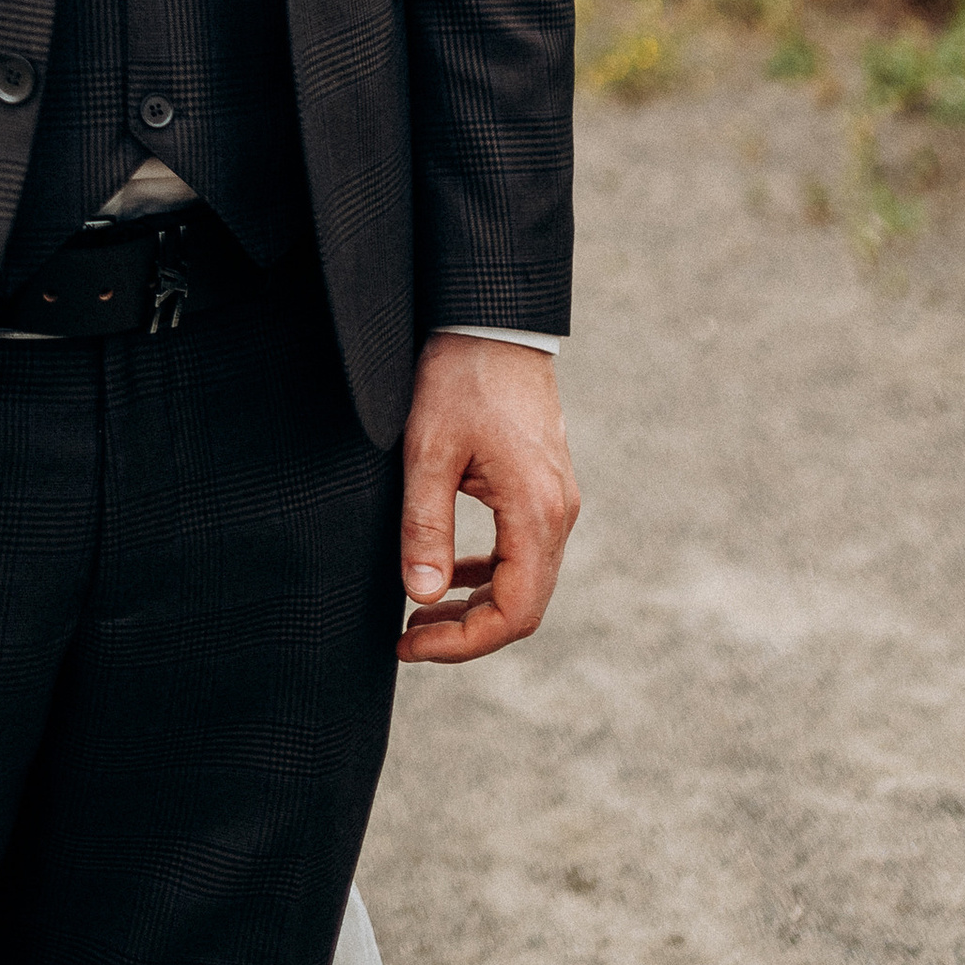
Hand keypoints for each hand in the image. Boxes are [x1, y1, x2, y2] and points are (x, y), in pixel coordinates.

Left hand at [396, 334, 580, 665]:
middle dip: (465, 632)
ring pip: (524, 581)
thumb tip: (421, 597)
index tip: (409, 644)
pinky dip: (486, 573)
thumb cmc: (458, 377)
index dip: (462, 643)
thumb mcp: (428, 450)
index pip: (513, 612)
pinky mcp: (544, 487)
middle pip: (523, 606)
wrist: (493, 321)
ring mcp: (556, 501)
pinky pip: (522, 551)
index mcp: (536, 511)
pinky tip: (447, 573)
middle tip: (407, 637)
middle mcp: (558, 513)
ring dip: (475, 605)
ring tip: (417, 612)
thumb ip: (426, 526)